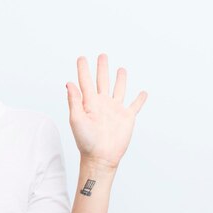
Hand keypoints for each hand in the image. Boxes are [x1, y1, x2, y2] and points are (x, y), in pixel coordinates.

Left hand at [66, 54, 147, 168]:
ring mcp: (115, 110)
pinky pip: (135, 105)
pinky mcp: (127, 118)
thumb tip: (69, 83)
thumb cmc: (85, 140)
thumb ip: (74, 101)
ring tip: (121, 69)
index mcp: (89, 103)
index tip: (82, 58)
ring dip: (120, 79)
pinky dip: (139, 99)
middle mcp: (102, 104)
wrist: (100, 157)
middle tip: (102, 55)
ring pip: (119, 89)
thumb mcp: (77, 119)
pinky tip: (143, 93)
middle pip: (102, 81)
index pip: (86, 82)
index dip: (83, 69)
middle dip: (102, 68)